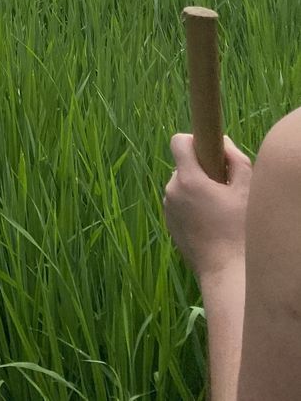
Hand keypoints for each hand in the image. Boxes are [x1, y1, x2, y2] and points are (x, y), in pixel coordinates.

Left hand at [164, 133, 252, 282]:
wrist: (226, 272)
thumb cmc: (239, 230)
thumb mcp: (245, 191)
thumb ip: (235, 160)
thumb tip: (223, 142)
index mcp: (188, 180)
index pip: (179, 142)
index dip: (194, 141)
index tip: (210, 152)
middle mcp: (172, 191)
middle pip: (183, 166)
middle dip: (200, 171)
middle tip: (223, 188)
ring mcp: (168, 209)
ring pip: (182, 186)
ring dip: (197, 190)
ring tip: (219, 210)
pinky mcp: (170, 225)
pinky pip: (180, 204)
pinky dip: (192, 206)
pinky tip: (211, 223)